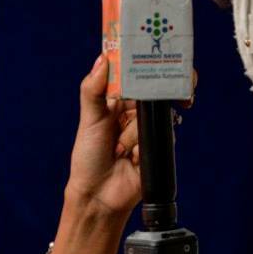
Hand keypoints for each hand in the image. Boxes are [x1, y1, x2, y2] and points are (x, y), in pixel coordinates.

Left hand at [66, 55, 196, 216]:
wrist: (99, 195)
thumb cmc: (88, 157)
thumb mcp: (89, 119)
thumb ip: (93, 89)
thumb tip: (103, 59)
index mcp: (119, 98)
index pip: (138, 74)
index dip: (148, 65)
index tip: (156, 58)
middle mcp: (136, 110)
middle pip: (157, 92)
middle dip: (160, 94)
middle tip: (164, 93)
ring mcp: (149, 127)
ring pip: (158, 117)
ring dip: (137, 134)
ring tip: (121, 149)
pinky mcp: (159, 144)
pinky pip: (163, 136)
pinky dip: (145, 147)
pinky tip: (132, 158)